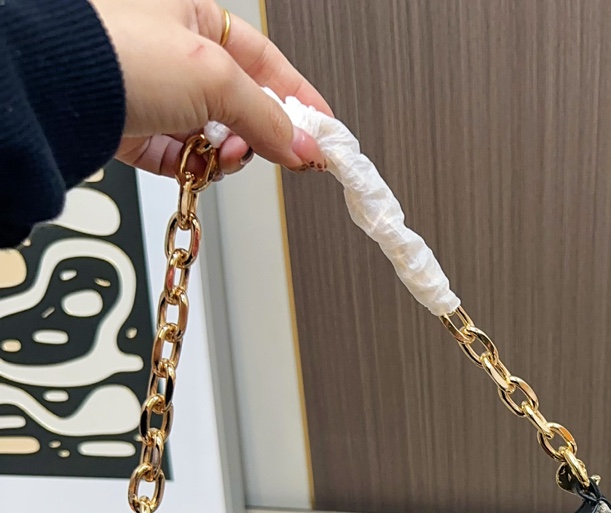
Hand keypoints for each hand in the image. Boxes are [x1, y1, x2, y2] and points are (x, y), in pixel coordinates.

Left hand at [88, 0, 330, 177]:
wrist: (55, 89)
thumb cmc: (116, 53)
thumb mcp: (216, 77)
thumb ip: (269, 117)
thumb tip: (303, 146)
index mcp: (194, 15)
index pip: (265, 60)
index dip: (299, 98)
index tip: (324, 132)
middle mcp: (173, 51)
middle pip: (241, 104)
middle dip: (259, 133)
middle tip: (276, 152)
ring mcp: (153, 92)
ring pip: (213, 135)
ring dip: (226, 155)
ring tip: (224, 157)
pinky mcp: (134, 128)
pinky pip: (181, 156)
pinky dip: (196, 168)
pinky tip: (200, 168)